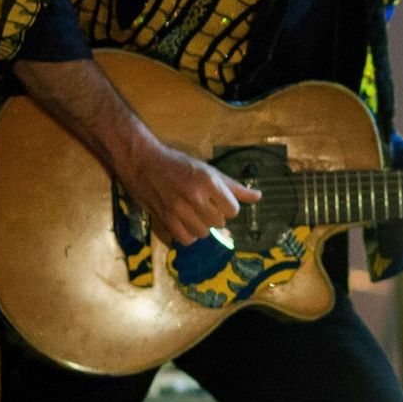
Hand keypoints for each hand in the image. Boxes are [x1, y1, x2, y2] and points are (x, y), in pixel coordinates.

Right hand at [119, 140, 261, 243]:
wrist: (144, 162)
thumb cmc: (179, 164)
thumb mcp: (209, 171)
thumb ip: (234, 187)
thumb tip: (258, 197)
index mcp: (209, 181)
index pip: (233, 210)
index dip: (228, 208)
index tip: (219, 201)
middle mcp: (195, 196)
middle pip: (219, 222)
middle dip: (215, 216)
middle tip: (204, 205)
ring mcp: (179, 209)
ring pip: (204, 233)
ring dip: (202, 226)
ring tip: (193, 213)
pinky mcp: (165, 219)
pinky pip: (187, 239)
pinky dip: (188, 235)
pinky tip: (185, 223)